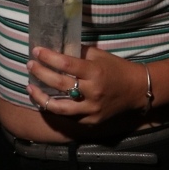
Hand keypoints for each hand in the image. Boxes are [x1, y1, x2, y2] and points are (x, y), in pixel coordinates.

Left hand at [26, 45, 148, 123]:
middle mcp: (92, 92)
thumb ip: (79, 53)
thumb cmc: (118, 68)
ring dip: (41, 97)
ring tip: (30, 88)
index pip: (66, 65)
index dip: (48, 57)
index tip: (36, 50)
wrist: (138, 91)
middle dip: (40, 74)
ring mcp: (91, 109)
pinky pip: (68, 116)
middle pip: (59, 84)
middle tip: (30, 65)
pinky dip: (55, 109)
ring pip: (59, 107)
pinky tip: (45, 101)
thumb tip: (58, 48)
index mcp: (95, 72)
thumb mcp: (100, 56)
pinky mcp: (91, 121)